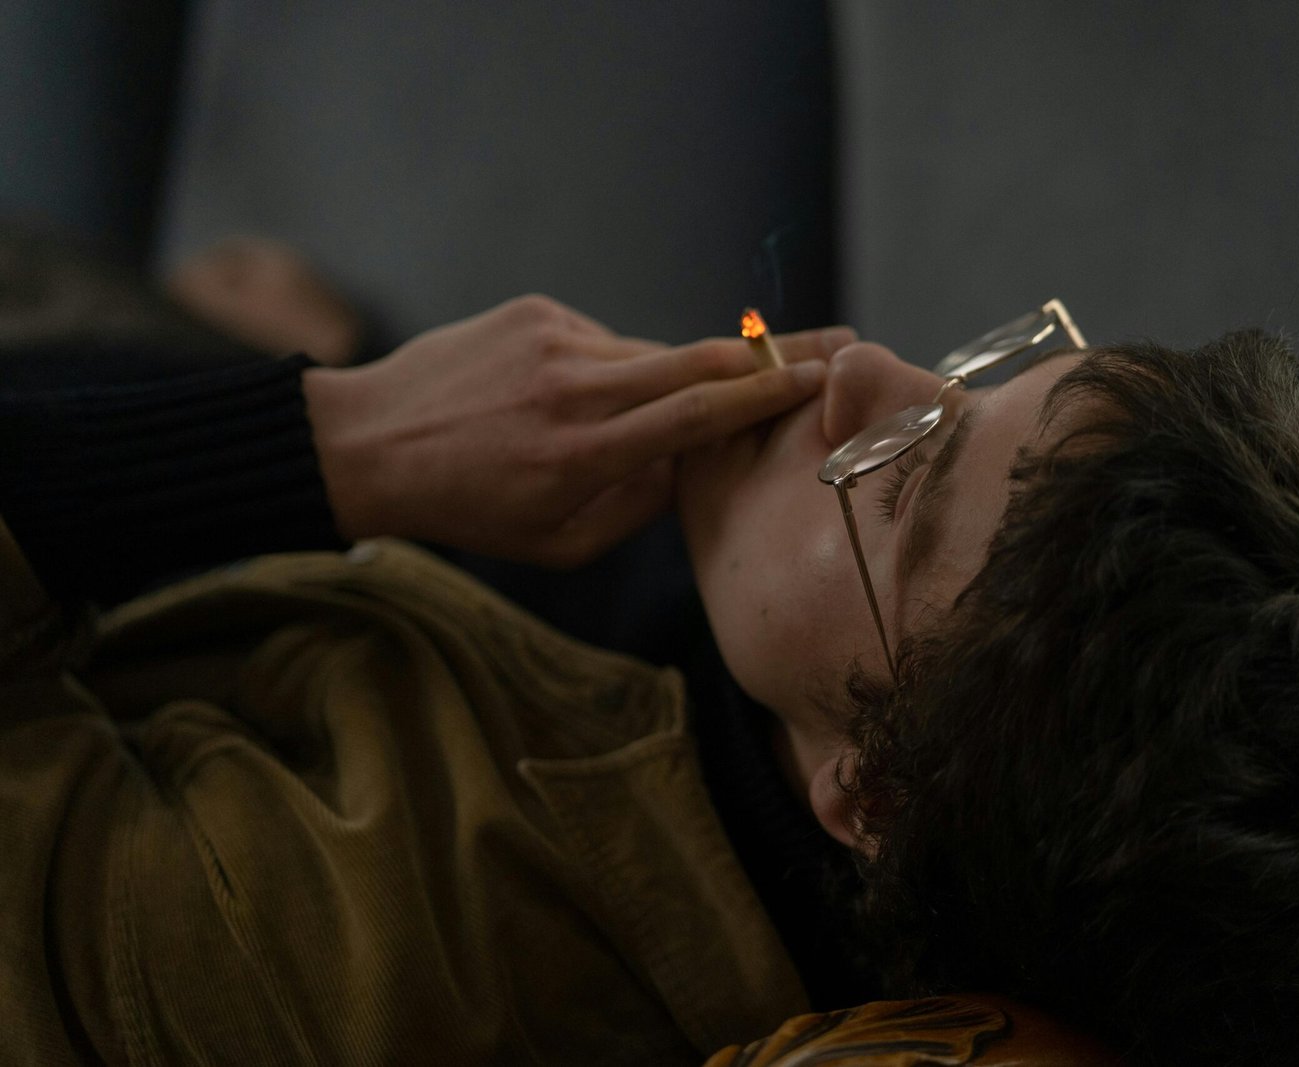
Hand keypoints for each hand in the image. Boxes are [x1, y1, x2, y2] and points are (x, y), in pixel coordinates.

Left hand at [304, 294, 852, 566]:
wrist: (370, 444)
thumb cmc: (471, 509)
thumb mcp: (559, 542)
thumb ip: (639, 505)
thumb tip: (696, 459)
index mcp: (584, 455)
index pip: (702, 413)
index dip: (770, 393)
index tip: (822, 379)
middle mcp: (576, 389)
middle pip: (701, 359)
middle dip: (772, 356)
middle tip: (832, 345)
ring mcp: (556, 341)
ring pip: (652, 354)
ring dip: (671, 379)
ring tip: (624, 418)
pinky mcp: (538, 313)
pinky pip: (605, 342)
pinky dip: (609, 370)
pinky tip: (564, 399)